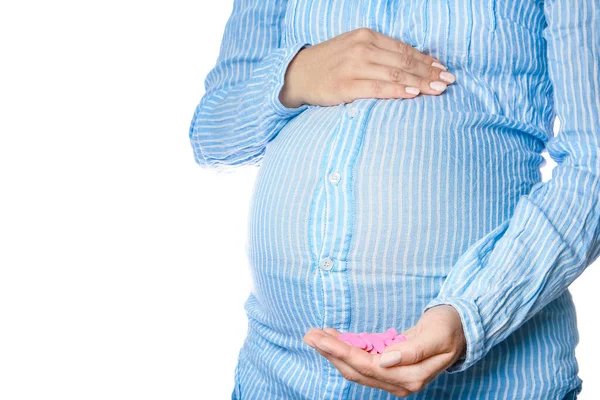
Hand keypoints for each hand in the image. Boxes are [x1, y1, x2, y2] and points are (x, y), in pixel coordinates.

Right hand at [279, 27, 455, 107]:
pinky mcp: (345, 85)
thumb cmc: (329, 64)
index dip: (426, 60)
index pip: (404, 49)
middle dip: (429, 72)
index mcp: (366, 36)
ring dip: (419, 82)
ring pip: (395, 74)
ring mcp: (353, 66)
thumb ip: (378, 54)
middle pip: (403, 61)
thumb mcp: (353, 49)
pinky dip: (397, 90)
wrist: (297, 74)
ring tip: (438, 90)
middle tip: (449, 81)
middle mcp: (362, 48)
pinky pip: (377, 88)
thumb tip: (409, 65)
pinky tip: (412, 94)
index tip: (444, 69)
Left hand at [302, 304, 465, 396]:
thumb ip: (413, 350)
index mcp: (411, 377)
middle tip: (310, 334)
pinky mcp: (388, 369)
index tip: (321, 337)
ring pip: (355, 368)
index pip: (367, 366)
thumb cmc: (449, 329)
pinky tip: (332, 337)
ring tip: (314, 334)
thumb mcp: (437, 336)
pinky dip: (345, 349)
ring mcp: (392, 378)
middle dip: (330, 352)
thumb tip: (385, 360)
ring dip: (333, 352)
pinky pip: (361, 362)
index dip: (342, 351)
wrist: (459, 330)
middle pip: (355, 370)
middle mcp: (399, 383)